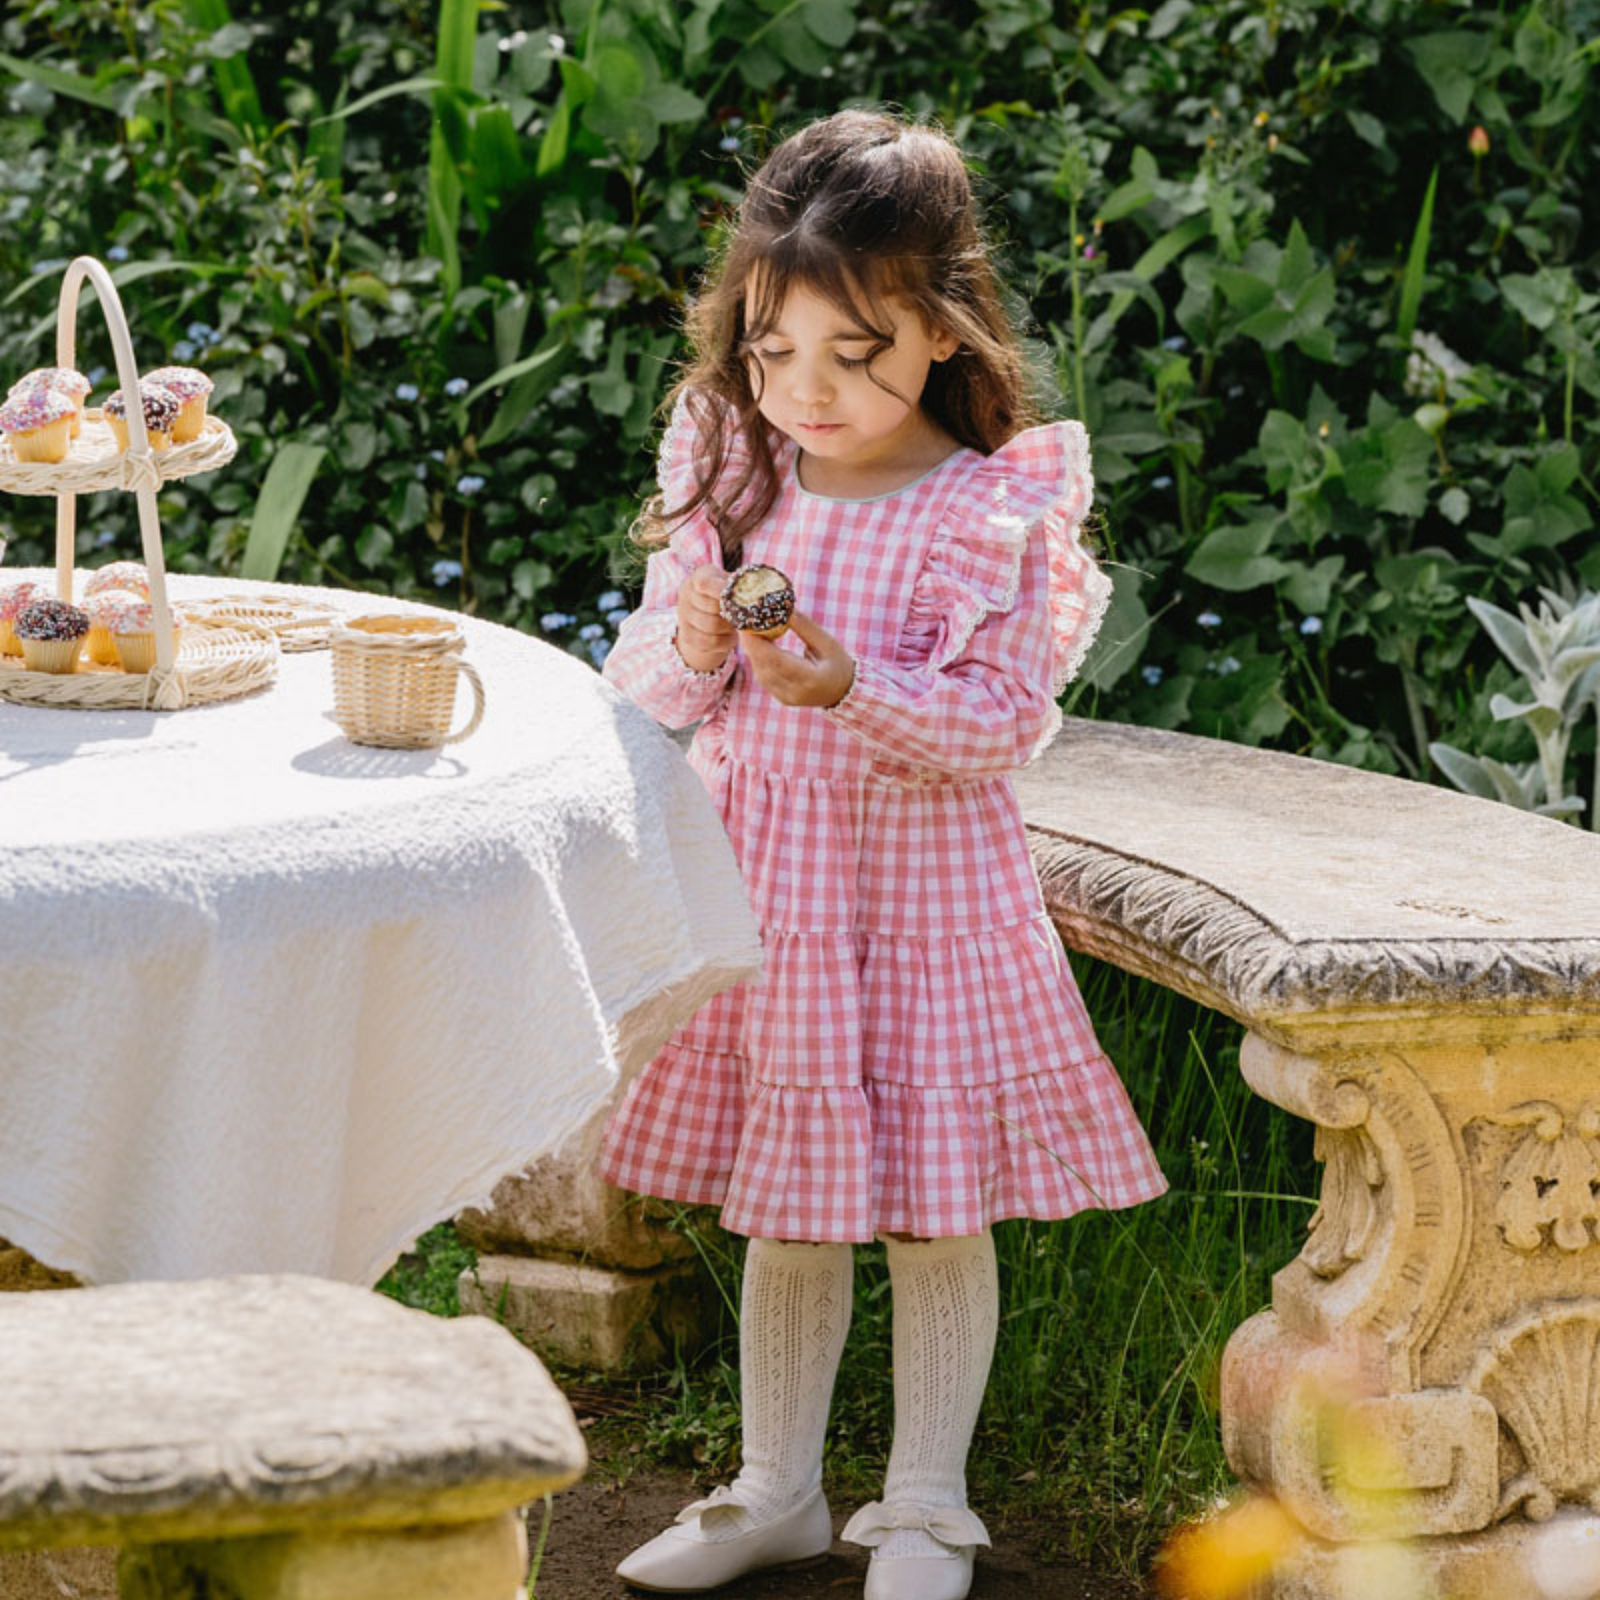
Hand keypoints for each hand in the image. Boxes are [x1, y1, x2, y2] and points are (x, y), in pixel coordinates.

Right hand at [675, 564, 735, 671]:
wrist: (712, 617)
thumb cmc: (729, 596)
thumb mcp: (733, 585)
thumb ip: (742, 585)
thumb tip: (757, 589)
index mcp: (700, 575)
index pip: (704, 583)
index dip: (721, 591)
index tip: (735, 597)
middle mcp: (687, 593)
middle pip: (711, 606)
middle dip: (730, 612)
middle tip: (741, 614)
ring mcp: (683, 615)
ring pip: (710, 626)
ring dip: (728, 627)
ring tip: (735, 624)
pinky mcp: (686, 635)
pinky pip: (707, 642)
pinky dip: (723, 641)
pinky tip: (729, 636)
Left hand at [741, 610, 855, 708]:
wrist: (843, 691)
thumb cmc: (838, 664)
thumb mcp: (828, 643)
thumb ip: (806, 627)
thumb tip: (785, 610)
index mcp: (810, 679)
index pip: (778, 662)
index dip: (759, 645)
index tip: (748, 627)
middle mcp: (795, 692)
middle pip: (765, 668)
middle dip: (752, 645)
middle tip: (744, 623)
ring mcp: (787, 697)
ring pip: (761, 673)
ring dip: (753, 652)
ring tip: (750, 631)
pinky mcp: (781, 698)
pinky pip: (764, 678)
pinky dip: (759, 660)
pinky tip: (758, 646)